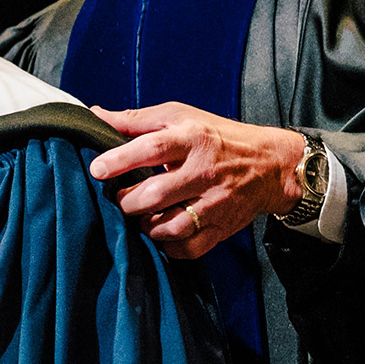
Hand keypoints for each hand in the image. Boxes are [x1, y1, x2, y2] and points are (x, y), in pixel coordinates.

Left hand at [87, 103, 308, 259]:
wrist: (269, 164)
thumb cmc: (216, 137)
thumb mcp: (180, 117)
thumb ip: (136, 120)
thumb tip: (95, 115)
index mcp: (193, 139)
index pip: (152, 148)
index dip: (121, 160)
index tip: (97, 169)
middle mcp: (204, 171)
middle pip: (156, 194)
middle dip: (127, 200)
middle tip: (120, 197)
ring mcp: (215, 202)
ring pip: (171, 226)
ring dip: (145, 226)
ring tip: (140, 216)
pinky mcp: (222, 227)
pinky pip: (188, 248)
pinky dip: (167, 246)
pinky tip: (160, 233)